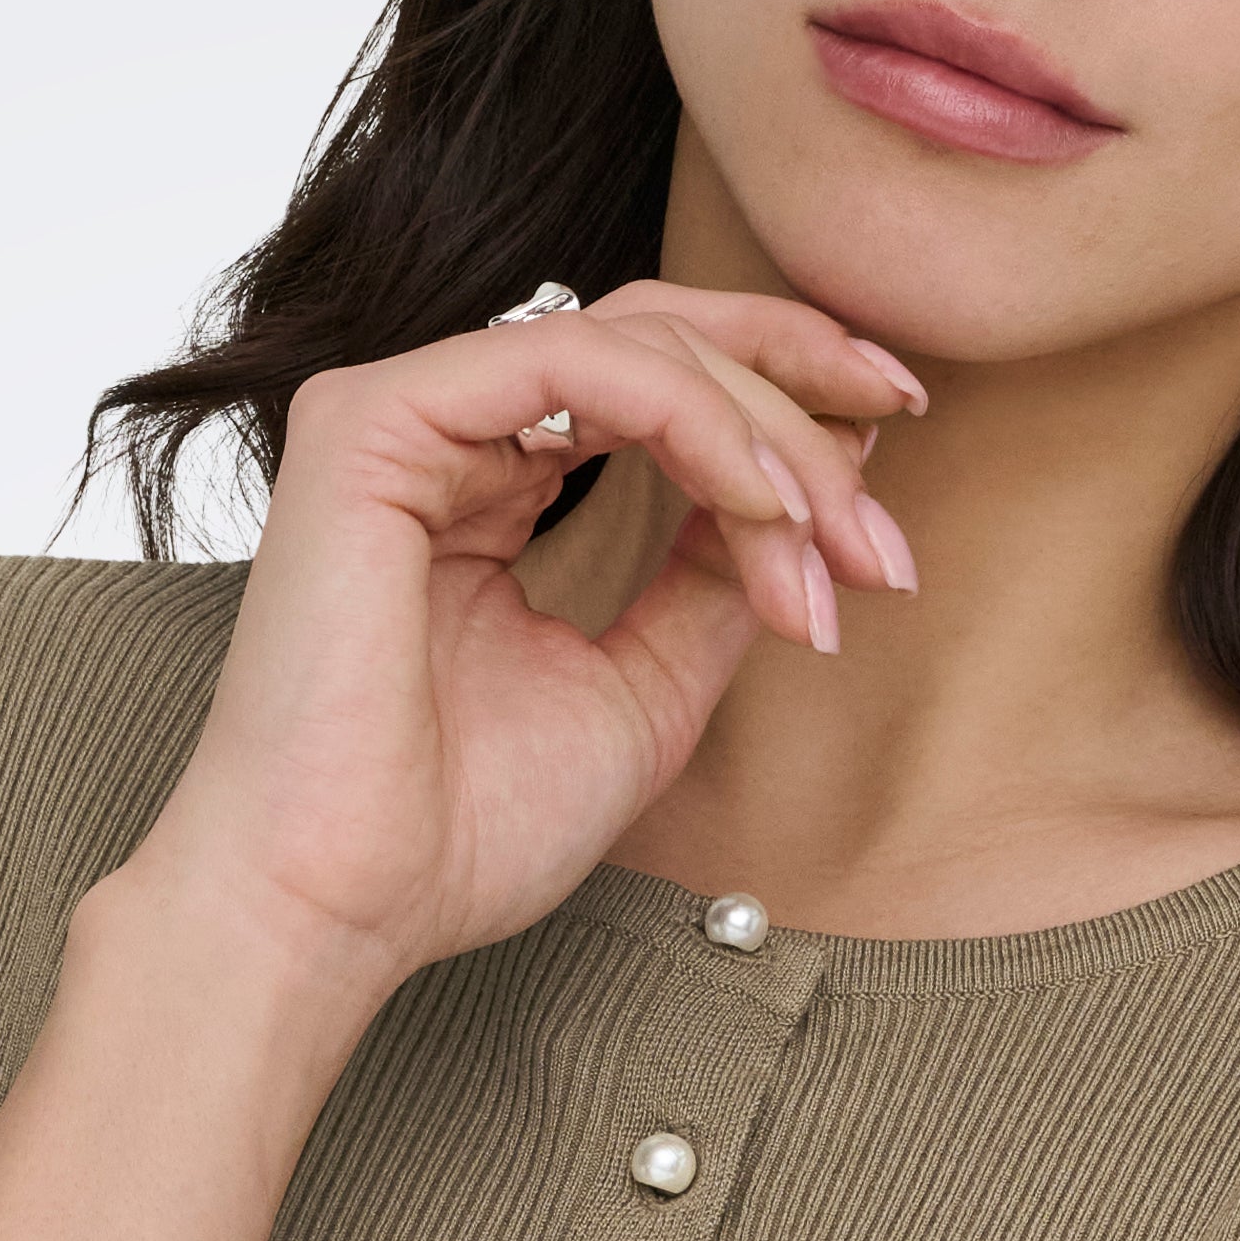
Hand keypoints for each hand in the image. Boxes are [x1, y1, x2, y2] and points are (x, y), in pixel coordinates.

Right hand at [124, 278, 926, 1004]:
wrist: (344, 906)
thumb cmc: (461, 830)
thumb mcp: (646, 687)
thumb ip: (719, 579)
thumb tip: (827, 477)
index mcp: (492, 483)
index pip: (660, 380)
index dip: (793, 404)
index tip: (895, 474)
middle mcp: (447, 431)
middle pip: (664, 334)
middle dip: (806, 404)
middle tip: (884, 531)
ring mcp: (407, 414)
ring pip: (640, 339)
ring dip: (770, 438)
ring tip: (828, 550)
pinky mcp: (375, 419)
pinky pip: (578, 356)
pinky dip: (698, 419)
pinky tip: (763, 502)